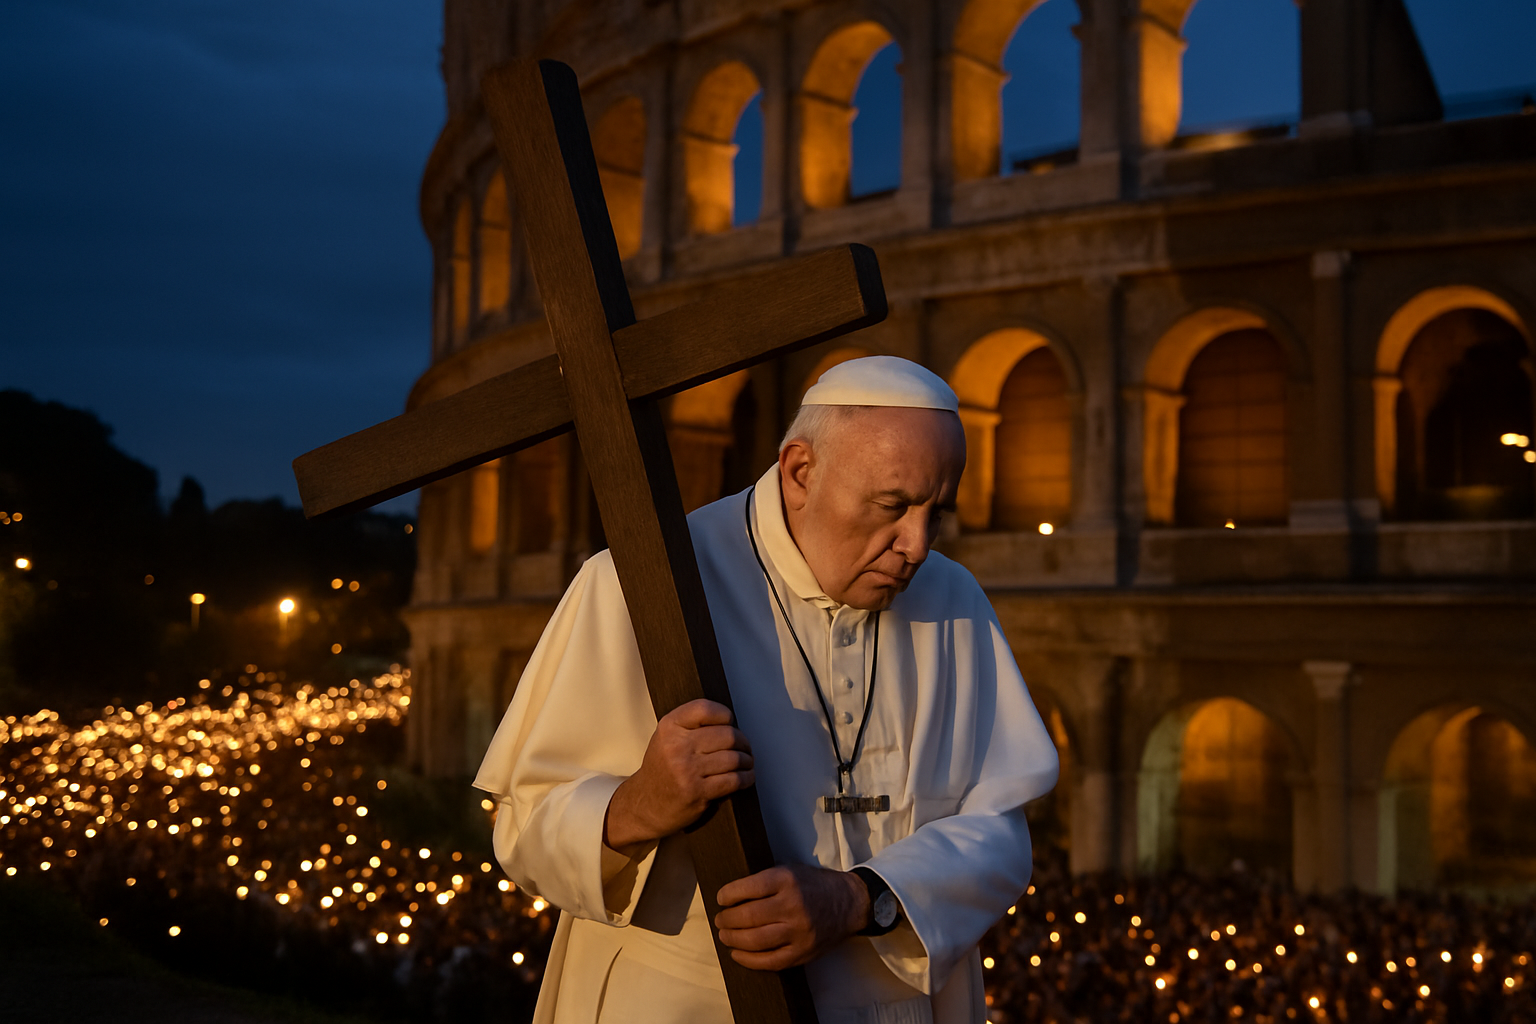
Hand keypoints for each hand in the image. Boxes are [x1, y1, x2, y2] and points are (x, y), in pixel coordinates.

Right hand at [603, 699, 752, 856]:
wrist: (645, 804)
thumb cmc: (662, 770)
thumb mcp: (666, 738)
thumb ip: (692, 726)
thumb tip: (731, 724)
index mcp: (669, 727)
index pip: (705, 709)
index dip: (724, 715)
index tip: (729, 722)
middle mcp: (676, 747)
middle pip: (727, 735)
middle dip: (742, 742)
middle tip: (745, 747)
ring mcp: (686, 770)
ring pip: (734, 758)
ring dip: (746, 761)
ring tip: (747, 762)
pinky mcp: (697, 792)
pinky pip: (733, 780)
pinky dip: (746, 778)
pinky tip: (746, 776)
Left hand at [714, 864, 869, 969]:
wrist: (849, 903)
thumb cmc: (814, 885)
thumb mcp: (790, 871)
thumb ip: (764, 881)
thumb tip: (731, 896)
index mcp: (787, 881)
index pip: (748, 888)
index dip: (728, 895)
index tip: (720, 898)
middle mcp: (793, 906)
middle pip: (748, 916)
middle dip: (727, 920)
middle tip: (720, 920)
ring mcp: (799, 932)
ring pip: (756, 940)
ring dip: (733, 939)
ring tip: (725, 935)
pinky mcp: (803, 952)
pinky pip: (770, 961)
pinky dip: (748, 960)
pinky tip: (737, 953)